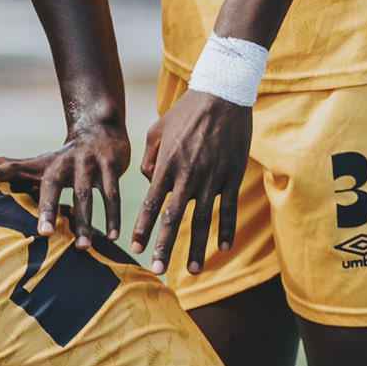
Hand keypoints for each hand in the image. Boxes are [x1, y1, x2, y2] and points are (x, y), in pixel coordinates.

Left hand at [0, 117, 130, 243]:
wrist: (101, 129)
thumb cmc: (63, 157)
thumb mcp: (38, 162)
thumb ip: (11, 166)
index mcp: (43, 164)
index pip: (14, 166)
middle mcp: (63, 162)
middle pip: (52, 186)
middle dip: (48, 209)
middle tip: (44, 234)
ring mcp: (88, 163)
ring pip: (85, 195)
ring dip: (85, 222)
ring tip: (82, 247)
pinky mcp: (111, 166)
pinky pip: (111, 195)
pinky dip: (113, 216)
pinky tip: (114, 237)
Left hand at [131, 90, 252, 274]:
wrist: (222, 94)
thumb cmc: (185, 112)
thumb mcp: (156, 131)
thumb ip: (148, 160)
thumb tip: (149, 183)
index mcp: (166, 166)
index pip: (151, 204)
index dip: (143, 228)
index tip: (134, 248)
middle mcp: (187, 175)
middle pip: (174, 218)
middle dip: (164, 246)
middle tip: (156, 270)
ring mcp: (212, 176)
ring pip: (203, 219)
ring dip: (197, 247)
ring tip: (192, 271)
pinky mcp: (232, 174)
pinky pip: (229, 207)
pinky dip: (227, 229)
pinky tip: (223, 249)